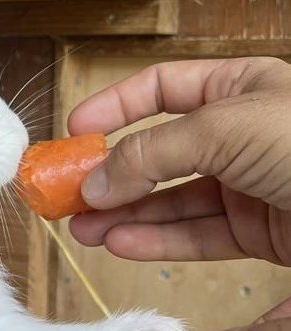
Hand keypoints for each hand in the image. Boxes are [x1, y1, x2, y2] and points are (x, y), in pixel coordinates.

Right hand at [67, 57, 290, 262]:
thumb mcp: (222, 129)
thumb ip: (152, 153)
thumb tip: (96, 183)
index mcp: (239, 87)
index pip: (163, 88)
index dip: (116, 107)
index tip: (77, 130)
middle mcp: (240, 134)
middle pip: (160, 152)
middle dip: (113, 174)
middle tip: (72, 193)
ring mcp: (249, 184)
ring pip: (173, 200)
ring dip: (126, 215)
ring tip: (83, 230)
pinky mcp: (259, 230)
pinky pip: (198, 234)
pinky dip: (157, 240)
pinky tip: (121, 243)